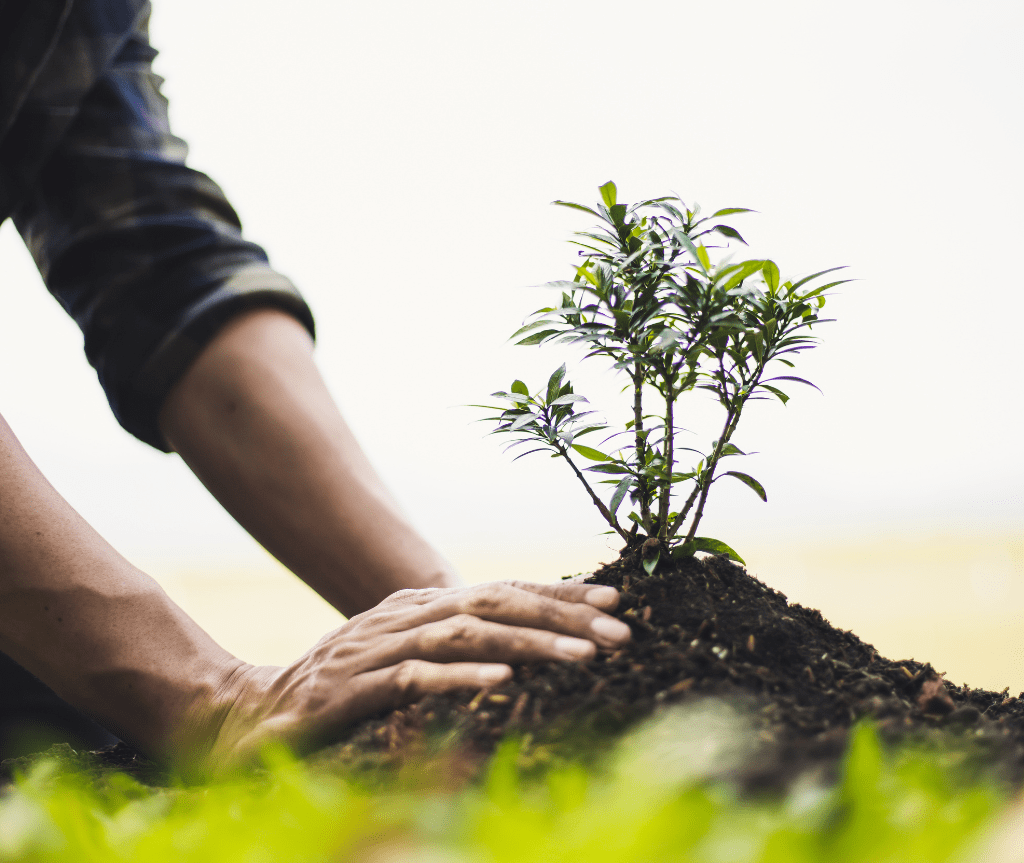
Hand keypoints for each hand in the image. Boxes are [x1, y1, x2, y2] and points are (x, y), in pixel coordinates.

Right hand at [194, 580, 629, 769]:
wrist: (255, 713)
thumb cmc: (340, 687)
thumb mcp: (402, 655)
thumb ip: (453, 643)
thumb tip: (516, 640)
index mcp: (421, 607)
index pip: (501, 591)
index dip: (558, 593)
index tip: (616, 602)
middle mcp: (405, 617)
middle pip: (495, 603)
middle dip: (562, 614)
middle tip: (620, 631)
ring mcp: (379, 649)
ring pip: (465, 634)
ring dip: (529, 642)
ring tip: (584, 657)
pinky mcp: (354, 688)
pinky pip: (414, 678)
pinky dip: (459, 677)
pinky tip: (501, 680)